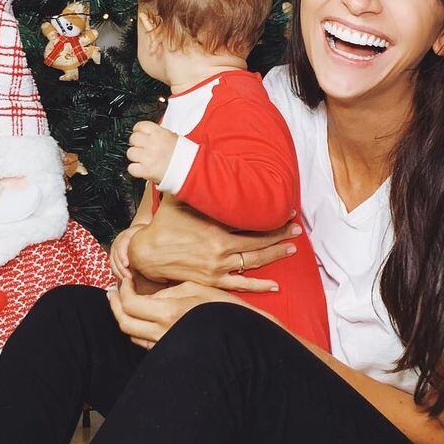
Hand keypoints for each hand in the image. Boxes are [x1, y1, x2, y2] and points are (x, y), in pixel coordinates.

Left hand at [106, 275, 246, 347]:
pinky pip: (144, 342)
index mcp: (168, 313)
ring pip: (132, 334)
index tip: (126, 279)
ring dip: (124, 317)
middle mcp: (162, 333)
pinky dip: (138, 328)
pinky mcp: (169, 352)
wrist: (243, 337)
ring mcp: (165, 346)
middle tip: (113, 290)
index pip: (129, 304)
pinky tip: (141, 317)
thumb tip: (146, 297)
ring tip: (123, 302)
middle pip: (124, 322)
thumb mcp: (194, 289)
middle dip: (115, 304)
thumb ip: (165, 293)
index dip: (123, 290)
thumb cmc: (223, 307)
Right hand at [109, 224, 146, 280]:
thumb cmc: (146, 236)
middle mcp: (118, 241)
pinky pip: (113, 264)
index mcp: (126, 235)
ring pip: (113, 261)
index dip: (122, 255)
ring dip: (118, 271)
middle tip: (128, 276)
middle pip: (115, 254)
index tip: (126, 264)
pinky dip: (117, 272)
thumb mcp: (148, 235)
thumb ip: (150, 240)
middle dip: (120, 267)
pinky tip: (124, 277)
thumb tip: (155, 250)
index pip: (121, 244)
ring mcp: (115, 248)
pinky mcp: (114, 255)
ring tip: (127, 279)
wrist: (140, 234)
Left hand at [126, 121, 177, 183]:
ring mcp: (147, 157)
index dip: (138, 131)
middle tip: (142, 148)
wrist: (190, 169)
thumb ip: (157, 134)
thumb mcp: (171, 136)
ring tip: (144, 160)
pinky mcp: (146, 170)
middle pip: (133, 139)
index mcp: (159, 133)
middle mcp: (152, 143)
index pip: (140, 126)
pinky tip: (142, 168)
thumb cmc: (183, 154)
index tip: (140, 134)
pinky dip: (135, 169)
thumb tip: (146, 133)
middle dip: (136, 144)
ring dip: (135, 157)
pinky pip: (131, 168)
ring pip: (130, 153)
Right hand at [128, 197, 299, 292]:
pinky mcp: (214, 281)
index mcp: (216, 226)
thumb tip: (197, 158)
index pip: (252, 220)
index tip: (286, 211)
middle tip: (295, 228)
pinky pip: (242, 285)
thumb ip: (193, 183)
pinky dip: (260, 285)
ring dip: (275, 254)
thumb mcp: (179, 199)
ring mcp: (219, 266)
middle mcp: (221, 247)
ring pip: (255, 261)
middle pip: (259, 241)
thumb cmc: (163, 225)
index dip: (272, 217)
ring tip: (291, 248)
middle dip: (280, 234)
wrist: (147, 255)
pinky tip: (276, 285)